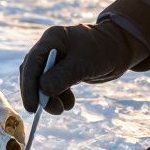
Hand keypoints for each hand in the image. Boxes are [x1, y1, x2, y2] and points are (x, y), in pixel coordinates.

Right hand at [19, 21, 148, 113]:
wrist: (120, 49)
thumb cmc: (104, 50)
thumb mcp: (84, 63)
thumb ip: (63, 76)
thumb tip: (43, 90)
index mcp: (52, 38)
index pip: (32, 62)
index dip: (29, 85)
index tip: (31, 107)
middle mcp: (50, 47)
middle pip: (33, 73)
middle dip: (38, 94)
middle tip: (47, 110)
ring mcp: (55, 59)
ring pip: (43, 82)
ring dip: (50, 98)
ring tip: (61, 109)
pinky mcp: (62, 70)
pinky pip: (54, 86)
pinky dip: (59, 97)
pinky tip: (69, 104)